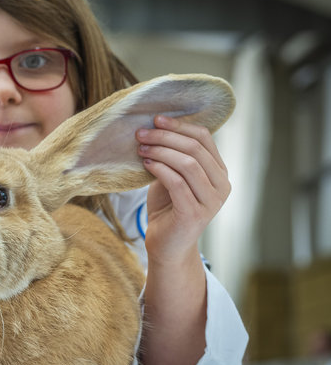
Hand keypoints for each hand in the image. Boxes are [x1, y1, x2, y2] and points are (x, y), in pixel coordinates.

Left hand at [136, 115, 230, 266]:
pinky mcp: (195, 213)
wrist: (166, 245)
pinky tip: (146, 163)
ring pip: (187, 163)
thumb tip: (156, 127)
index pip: (204, 138)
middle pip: (195, 148)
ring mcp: (211, 201)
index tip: (156, 119)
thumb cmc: (167, 208)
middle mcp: (222, 185)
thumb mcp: (172, 176)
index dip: (180, 125)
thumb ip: (173, 156)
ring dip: (160, 151)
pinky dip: (160, 169)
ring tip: (141, 148)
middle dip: (165, 137)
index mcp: (219, 172)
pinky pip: (177, 182)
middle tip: (142, 133)